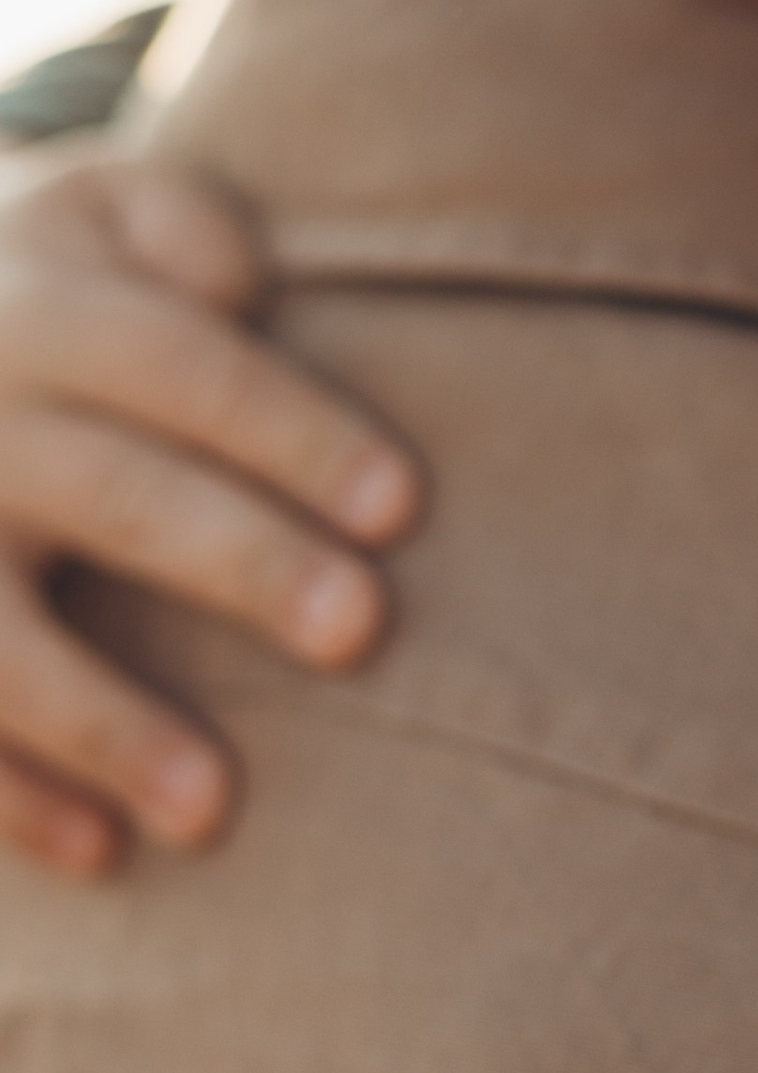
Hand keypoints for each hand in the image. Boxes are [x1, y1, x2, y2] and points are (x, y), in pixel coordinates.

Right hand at [0, 154, 419, 874]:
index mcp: (43, 310)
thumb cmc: (58, 290)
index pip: (182, 367)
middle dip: (236, 561)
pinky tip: (102, 856)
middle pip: (115, 492)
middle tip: (360, 631)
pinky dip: (10, 795)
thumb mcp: (96, 215)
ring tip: (215, 810)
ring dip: (103, 720)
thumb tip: (240, 287)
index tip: (403, 507)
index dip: (290, 431)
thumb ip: (178, 227)